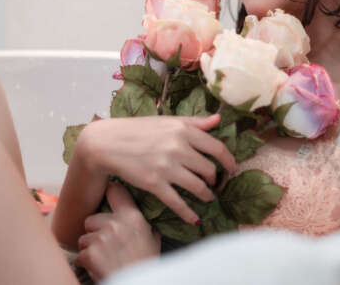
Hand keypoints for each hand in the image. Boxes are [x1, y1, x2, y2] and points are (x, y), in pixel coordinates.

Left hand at [74, 181, 161, 281]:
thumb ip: (144, 224)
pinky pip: (80, 255)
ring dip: (89, 248)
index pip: (114, 190)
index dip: (109, 192)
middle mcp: (116, 223)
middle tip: (106, 244)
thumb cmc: (145, 264)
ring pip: (83, 238)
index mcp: (133, 217)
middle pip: (92, 219)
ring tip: (104, 258)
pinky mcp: (90, 254)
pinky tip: (97, 267)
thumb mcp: (153, 239)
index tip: (107, 193)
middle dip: (95, 232)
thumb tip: (139, 215)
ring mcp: (101, 238)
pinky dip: (86, 263)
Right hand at [78, 113, 236, 224]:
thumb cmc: (138, 129)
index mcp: (183, 130)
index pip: (216, 148)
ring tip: (207, 197)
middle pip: (209, 169)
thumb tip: (218, 119)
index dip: (229, 161)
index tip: (232, 169)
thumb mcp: (167, 120)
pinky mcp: (154, 184)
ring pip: (198, 187)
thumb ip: (194, 122)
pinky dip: (189, 213)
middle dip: (214, 179)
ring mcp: (166, 167)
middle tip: (214, 183)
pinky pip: (177, 203)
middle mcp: (178, 148)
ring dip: (206, 195)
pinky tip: (195, 219)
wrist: (107, 143)